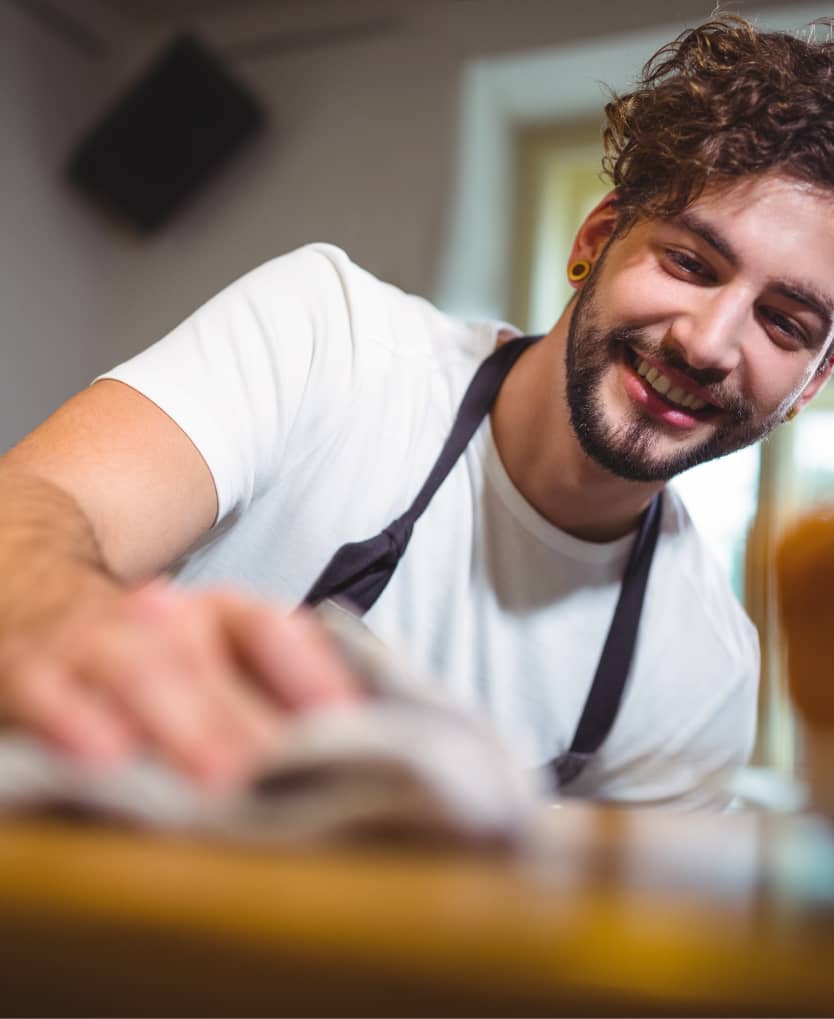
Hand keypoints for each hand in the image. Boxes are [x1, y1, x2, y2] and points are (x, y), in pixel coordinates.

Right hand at [0, 581, 359, 786]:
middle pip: (208, 662)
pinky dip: (72, 718)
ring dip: (183, 722)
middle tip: (287, 777)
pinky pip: (47, 690)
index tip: (346, 721)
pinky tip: (104, 757)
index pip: (267, 627)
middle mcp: (157, 616)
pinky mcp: (27, 669)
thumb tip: (349, 735)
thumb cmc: (143, 650)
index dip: (307, 671)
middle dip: (246, 721)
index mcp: (211, 613)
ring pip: (141, 671)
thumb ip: (268, 689)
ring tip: (222, 779)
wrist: (27, 593)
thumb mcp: (207, 654)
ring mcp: (91, 638)